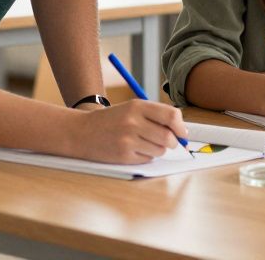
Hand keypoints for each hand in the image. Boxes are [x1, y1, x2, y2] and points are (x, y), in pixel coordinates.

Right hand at [71, 99, 187, 163]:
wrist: (81, 132)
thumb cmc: (112, 120)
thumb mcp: (131, 109)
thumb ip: (156, 115)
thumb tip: (181, 130)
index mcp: (137, 106)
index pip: (171, 116)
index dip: (181, 126)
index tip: (183, 133)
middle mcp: (133, 122)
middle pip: (168, 137)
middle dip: (174, 142)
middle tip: (171, 143)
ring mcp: (127, 140)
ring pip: (160, 150)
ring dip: (159, 149)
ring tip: (146, 144)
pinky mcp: (123, 156)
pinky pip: (148, 159)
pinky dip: (147, 156)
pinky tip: (135, 150)